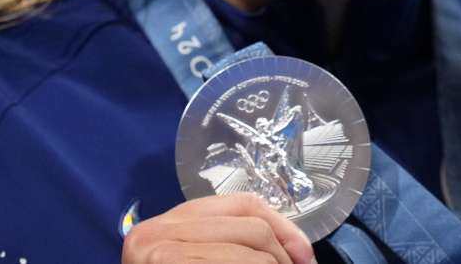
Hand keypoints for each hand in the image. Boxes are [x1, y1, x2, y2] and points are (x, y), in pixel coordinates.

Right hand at [121, 193, 316, 263]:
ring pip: (247, 253)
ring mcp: (155, 249)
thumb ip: (231, 247)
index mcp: (172, 221)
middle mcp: (158, 229)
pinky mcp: (162, 263)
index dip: (285, 228)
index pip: (244, 204)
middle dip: (281, 257)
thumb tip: (294, 253)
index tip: (305, 257)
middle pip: (251, 229)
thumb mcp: (199, 258)